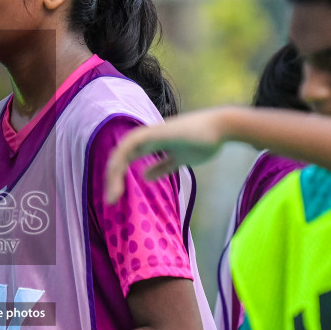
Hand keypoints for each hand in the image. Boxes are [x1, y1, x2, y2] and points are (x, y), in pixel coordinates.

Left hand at [103, 109, 231, 204]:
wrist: (220, 129)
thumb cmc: (203, 142)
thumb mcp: (178, 160)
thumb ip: (162, 167)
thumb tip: (145, 176)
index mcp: (151, 144)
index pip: (127, 159)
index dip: (118, 176)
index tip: (116, 196)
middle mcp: (147, 138)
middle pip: (121, 157)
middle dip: (112, 178)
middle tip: (110, 200)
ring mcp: (149, 134)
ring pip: (122, 151)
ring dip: (113, 172)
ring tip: (112, 194)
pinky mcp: (154, 132)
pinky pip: (130, 144)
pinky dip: (121, 158)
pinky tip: (117, 173)